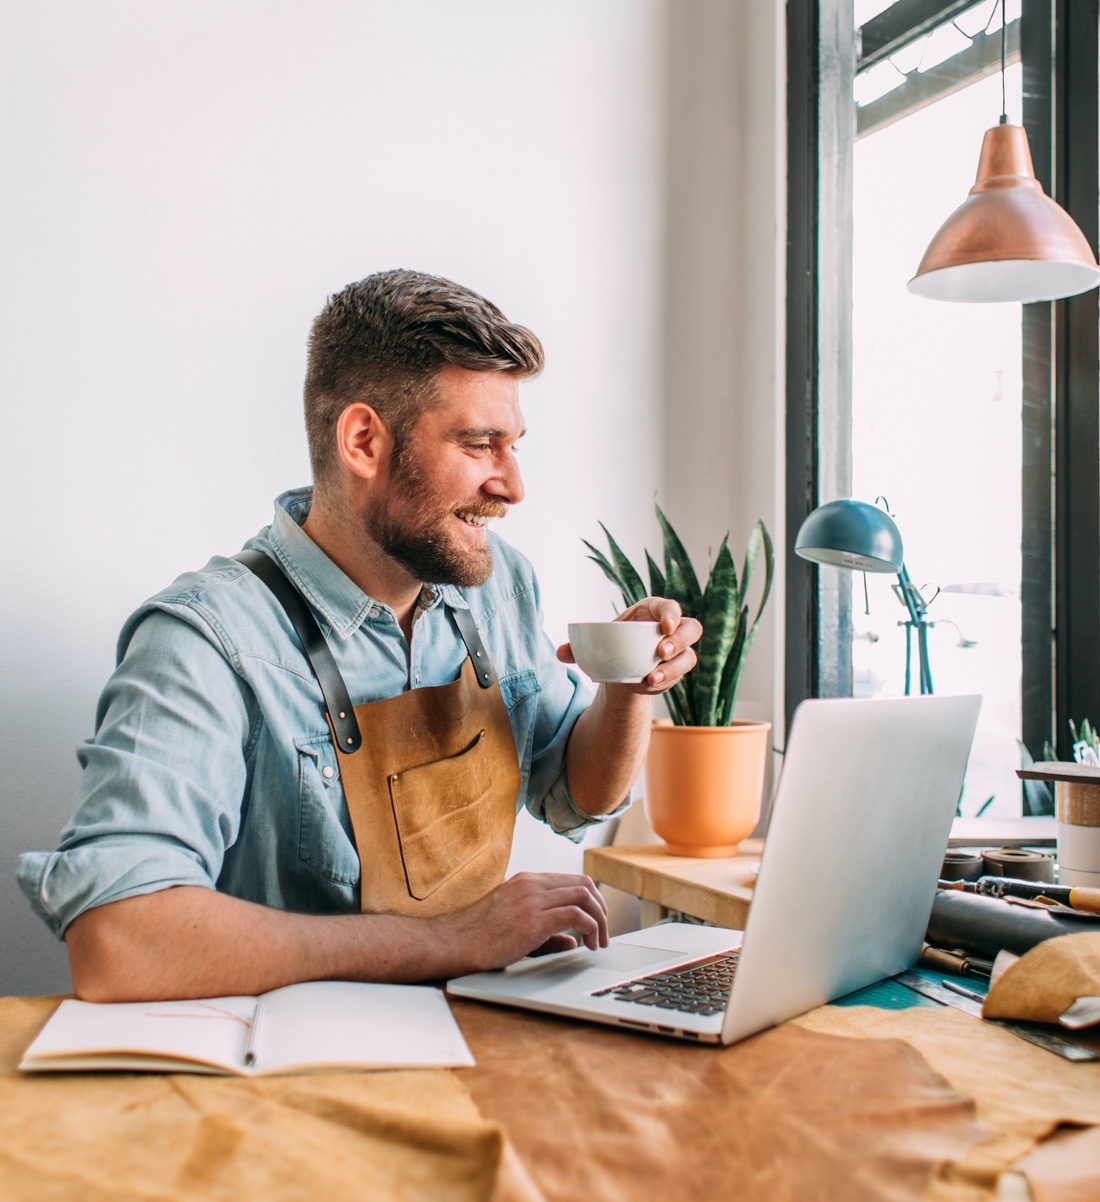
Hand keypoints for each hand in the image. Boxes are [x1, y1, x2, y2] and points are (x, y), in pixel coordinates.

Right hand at [438, 872, 608, 972]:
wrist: (452, 942)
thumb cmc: (478, 937)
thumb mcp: (515, 925)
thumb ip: (546, 931)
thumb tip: (571, 941)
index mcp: (526, 881)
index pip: (571, 879)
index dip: (592, 899)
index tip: (598, 919)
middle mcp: (531, 884)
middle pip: (584, 884)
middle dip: (601, 908)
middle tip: (604, 932)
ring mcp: (532, 899)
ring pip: (584, 896)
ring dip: (600, 920)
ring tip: (599, 942)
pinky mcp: (533, 919)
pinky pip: (576, 916)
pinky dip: (590, 928)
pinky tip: (587, 944)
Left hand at [556, 597, 701, 695]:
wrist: (620, 665)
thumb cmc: (612, 645)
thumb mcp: (597, 642)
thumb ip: (578, 647)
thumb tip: (559, 653)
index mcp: (653, 611)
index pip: (670, 607)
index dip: (671, 613)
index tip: (664, 626)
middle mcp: (672, 629)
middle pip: (690, 629)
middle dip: (679, 641)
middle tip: (661, 652)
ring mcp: (678, 650)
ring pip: (689, 655)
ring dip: (674, 667)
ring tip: (653, 678)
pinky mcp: (678, 669)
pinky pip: (681, 674)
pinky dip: (667, 681)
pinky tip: (649, 685)